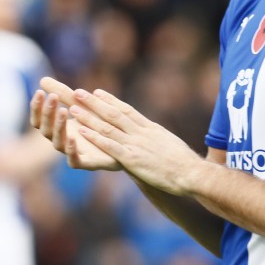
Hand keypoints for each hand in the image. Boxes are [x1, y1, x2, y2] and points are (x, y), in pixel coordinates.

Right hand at [29, 78, 120, 170]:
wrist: (125, 145)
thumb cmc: (101, 123)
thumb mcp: (82, 106)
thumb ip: (64, 94)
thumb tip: (43, 79)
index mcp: (60, 128)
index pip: (40, 120)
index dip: (37, 107)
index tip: (40, 91)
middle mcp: (63, 141)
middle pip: (46, 130)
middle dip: (48, 113)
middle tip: (53, 97)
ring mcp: (74, 153)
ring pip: (59, 143)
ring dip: (59, 127)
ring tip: (63, 110)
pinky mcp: (87, 163)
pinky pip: (74, 161)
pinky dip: (71, 150)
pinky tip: (73, 137)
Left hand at [66, 86, 201, 194]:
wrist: (191, 172)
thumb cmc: (185, 163)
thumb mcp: (169, 144)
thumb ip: (157, 138)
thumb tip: (153, 134)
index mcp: (150, 128)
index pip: (127, 110)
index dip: (110, 101)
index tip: (97, 92)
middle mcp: (141, 133)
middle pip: (114, 114)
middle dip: (94, 103)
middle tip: (77, 92)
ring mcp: (136, 145)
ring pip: (108, 127)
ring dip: (89, 117)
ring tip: (73, 108)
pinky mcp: (132, 159)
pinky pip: (110, 146)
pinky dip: (95, 138)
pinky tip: (81, 132)